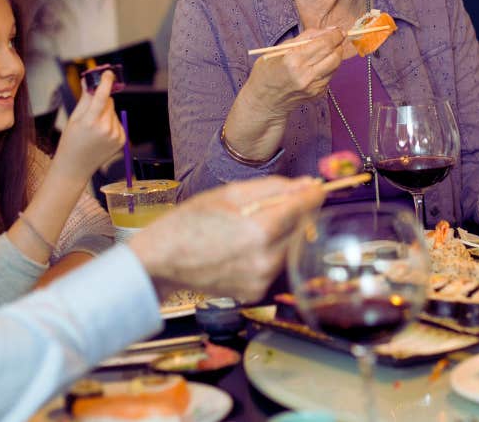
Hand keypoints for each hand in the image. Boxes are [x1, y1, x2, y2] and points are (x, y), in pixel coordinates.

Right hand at [52, 70, 125, 181]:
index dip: (105, 82)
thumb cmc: (71, 141)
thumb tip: (89, 80)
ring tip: (94, 128)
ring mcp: (115, 136)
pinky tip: (101, 134)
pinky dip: (111, 123)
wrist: (75, 167)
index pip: (102, 96)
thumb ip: (85, 98)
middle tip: (90, 112)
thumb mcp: (74, 118)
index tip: (108, 72)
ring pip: (113, 112)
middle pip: (109, 102)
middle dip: (101, 101)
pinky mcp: (122, 140)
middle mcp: (105, 129)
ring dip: (106, 113)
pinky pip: (118, 122)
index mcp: (90, 122)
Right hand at [128, 176, 324, 301]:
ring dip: (284, 233)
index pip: (303, 209)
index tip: (318, 187)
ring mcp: (261, 280)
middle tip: (281, 202)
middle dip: (297, 213)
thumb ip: (274, 188)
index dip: (313, 195)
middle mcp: (264, 260)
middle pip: (301, 229)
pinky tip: (247, 246)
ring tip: (255, 224)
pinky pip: (276, 266)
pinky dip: (270, 252)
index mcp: (258, 231)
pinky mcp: (255, 292)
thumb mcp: (229, 193)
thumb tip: (307, 185)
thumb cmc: (189, 223)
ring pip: (290, 248)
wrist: (160, 262)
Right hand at [224, 28, 346, 160]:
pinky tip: (318, 65)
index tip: (337, 30)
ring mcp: (313, 86)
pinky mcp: (317, 94)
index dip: (335, 35)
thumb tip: (329, 30)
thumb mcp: (280, 48)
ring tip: (325, 50)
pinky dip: (328, 67)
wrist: (264, 101)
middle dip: (338, 44)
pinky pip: (330, 75)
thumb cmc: (268, 71)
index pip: (324, 44)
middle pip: (334, 55)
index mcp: (293, 60)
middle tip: (335, 38)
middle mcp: (305, 74)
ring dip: (335, 55)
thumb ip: (306, 37)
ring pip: (336, 65)